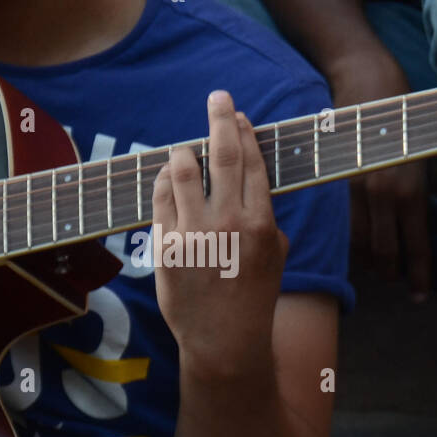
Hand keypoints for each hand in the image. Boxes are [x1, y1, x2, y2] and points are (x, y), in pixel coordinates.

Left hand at [152, 90, 287, 373]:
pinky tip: (169, 178)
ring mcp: (195, 234)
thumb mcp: (275, 256)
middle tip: (218, 96)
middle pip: (222, 156)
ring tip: (186, 152)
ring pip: (183, 170)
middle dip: (220, 120)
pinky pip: (161, 197)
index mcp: (262, 225)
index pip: (252, 165)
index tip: (238, 115)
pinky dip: (165, 180)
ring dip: (184, 153)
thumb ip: (266, 219)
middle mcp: (229, 224)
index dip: (244, 134)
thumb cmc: (254, 296)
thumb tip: (252, 182)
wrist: (226, 339)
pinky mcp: (167, 246)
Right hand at [329, 49, 432, 298]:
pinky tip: (358, 244)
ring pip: (358, 245)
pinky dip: (351, 241)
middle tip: (397, 280)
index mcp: (410, 192)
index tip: (419, 295)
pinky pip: (342, 225)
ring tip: (379, 265)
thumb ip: (423, 195)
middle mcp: (382, 195)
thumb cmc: (407, 123)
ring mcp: (354, 190)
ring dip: (369, 261)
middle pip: (383, 255)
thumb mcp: (427, 161)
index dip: (417, 276)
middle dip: (391, 273)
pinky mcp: (335, 182)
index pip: (414, 248)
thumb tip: (420, 227)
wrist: (368, 84)